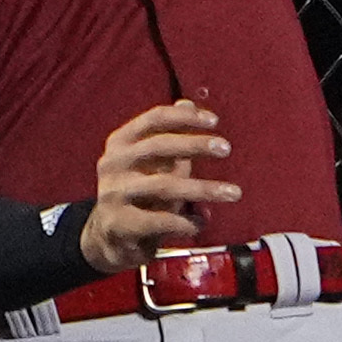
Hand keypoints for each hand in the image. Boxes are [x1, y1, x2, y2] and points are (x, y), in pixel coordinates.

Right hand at [79, 102, 239, 274]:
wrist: (108, 239)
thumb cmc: (138, 194)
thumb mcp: (150, 163)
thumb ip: (169, 136)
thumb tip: (188, 102)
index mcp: (120, 143)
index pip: (153, 120)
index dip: (184, 117)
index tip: (214, 121)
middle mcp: (113, 164)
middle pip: (158, 147)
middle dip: (194, 145)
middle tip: (225, 148)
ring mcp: (113, 194)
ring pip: (164, 186)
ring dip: (202, 189)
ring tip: (233, 193)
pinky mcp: (119, 224)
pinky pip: (161, 220)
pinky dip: (187, 222)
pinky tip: (202, 222)